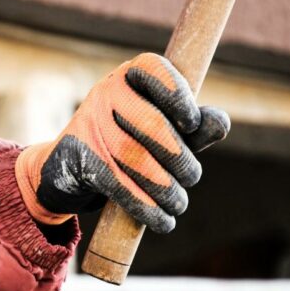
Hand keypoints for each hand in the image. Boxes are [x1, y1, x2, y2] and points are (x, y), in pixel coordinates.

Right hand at [15, 53, 228, 232]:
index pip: (154, 70)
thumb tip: (221, 124)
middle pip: (150, 122)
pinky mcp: (78, 156)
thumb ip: (194, 127)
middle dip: (179, 155)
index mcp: (131, 76)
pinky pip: (116, 182)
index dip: (177, 95)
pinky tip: (163, 220)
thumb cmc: (127, 142)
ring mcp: (87, 123)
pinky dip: (144, 205)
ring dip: (165, 187)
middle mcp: (105, 92)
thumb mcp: (163, 131)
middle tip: (193, 176)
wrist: (68, 167)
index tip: (192, 124)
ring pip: (134, 156)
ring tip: (178, 203)